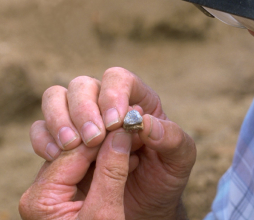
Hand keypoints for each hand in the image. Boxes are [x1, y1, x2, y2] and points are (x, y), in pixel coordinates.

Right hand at [21, 67, 195, 218]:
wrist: (146, 206)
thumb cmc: (165, 176)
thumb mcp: (180, 159)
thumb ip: (171, 138)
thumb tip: (145, 122)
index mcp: (138, 101)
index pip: (119, 79)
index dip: (113, 94)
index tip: (115, 122)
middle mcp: (106, 105)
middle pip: (83, 85)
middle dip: (84, 109)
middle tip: (94, 139)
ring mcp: (81, 122)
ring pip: (56, 98)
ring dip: (60, 119)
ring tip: (73, 146)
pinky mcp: (62, 143)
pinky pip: (41, 130)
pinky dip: (45, 139)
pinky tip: (58, 156)